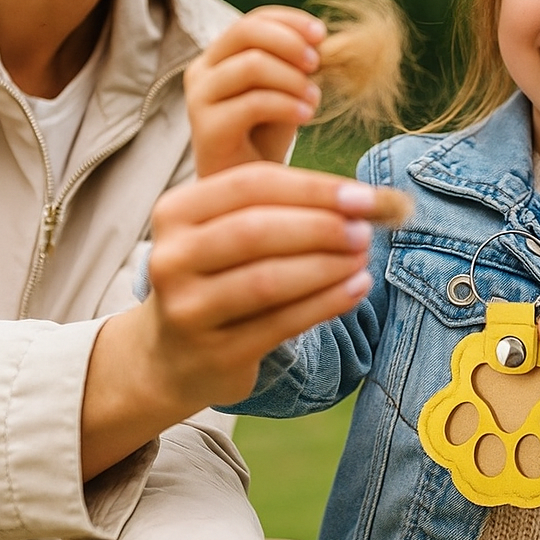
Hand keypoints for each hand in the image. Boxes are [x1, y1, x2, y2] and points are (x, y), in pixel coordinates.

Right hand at [82, 164, 394, 478]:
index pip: (251, 184)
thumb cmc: (222, 276)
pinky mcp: (215, 353)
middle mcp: (171, 258)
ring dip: (327, 266)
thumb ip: (288, 209)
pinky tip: (356, 289)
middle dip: (321, 227)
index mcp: (175, 212)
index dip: (314, 187)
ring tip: (363, 258)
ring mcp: (187, 309)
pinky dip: (326, 303)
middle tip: (366, 229)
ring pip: (268, 280)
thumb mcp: (234, 232)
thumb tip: (367, 199)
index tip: (366, 194)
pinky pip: (280, 322)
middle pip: (255, 230)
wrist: (174, 356)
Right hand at [186, 6, 325, 177]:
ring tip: (313, 100)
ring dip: (293, 79)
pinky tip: (306, 116)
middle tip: (317, 65)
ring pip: (252, 65)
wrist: (247, 194)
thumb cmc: (266, 139)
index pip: (253, 21)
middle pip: (247, 31)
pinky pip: (253, 102)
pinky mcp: (206, 128)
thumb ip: (299, 66)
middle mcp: (203, 71)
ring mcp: (199, 97)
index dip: (290, 21)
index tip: (322, 35)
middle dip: (290, 43)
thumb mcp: (287, 93)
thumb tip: (327, 41)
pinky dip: (287, 105)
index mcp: (221, 57)